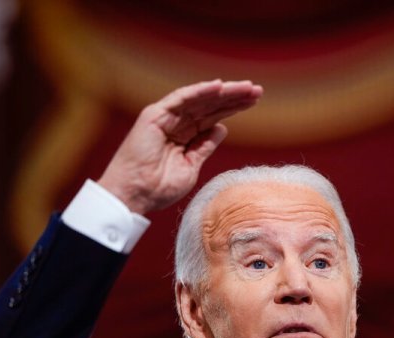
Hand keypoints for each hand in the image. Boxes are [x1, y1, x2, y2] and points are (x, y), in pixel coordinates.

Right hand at [97, 80, 262, 213]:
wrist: (135, 195)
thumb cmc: (159, 187)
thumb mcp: (191, 167)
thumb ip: (205, 146)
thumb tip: (222, 128)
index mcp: (185, 136)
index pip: (213, 117)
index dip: (233, 108)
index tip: (254, 102)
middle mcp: (176, 123)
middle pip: (209, 105)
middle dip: (234, 98)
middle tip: (258, 90)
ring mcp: (165, 117)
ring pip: (199, 99)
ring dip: (223, 92)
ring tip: (247, 88)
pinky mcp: (155, 115)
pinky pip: (181, 99)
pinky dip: (200, 92)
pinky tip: (219, 87)